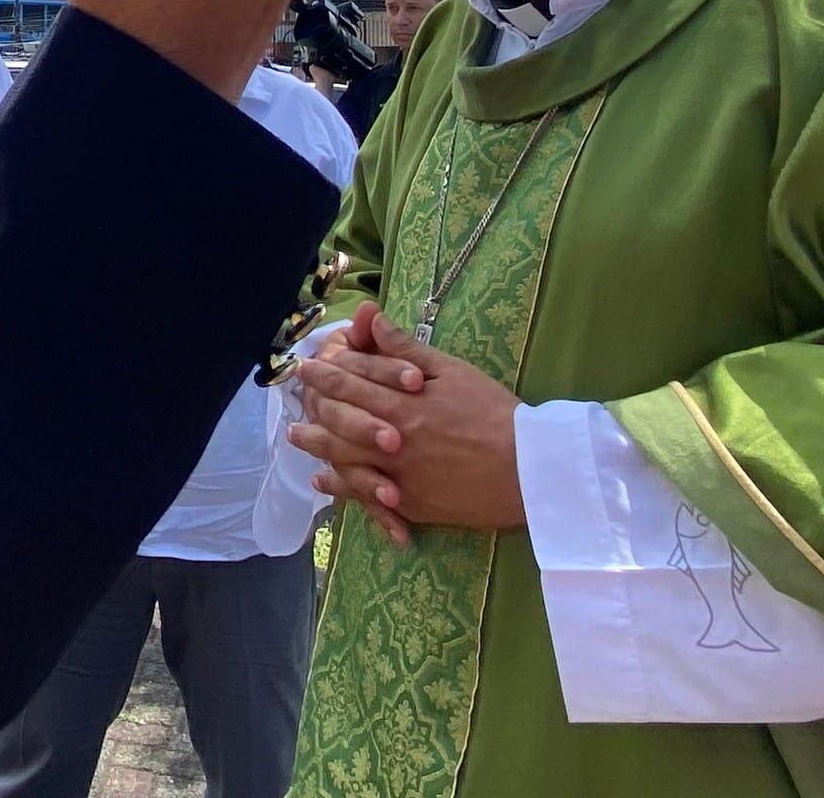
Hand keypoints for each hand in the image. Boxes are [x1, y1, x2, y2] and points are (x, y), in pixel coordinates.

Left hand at [291, 307, 526, 535]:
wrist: (530, 469)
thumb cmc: (494, 413)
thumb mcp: (452, 371)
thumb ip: (406, 350)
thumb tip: (371, 319)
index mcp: (401, 403)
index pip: (350, 384)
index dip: (324, 374)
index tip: (304, 366)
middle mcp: (392, 439)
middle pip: (338, 422)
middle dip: (312, 407)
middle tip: (294, 399)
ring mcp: (399, 475)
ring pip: (344, 460)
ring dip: (317, 447)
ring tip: (296, 438)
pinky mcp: (411, 504)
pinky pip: (367, 496)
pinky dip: (343, 490)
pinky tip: (326, 482)